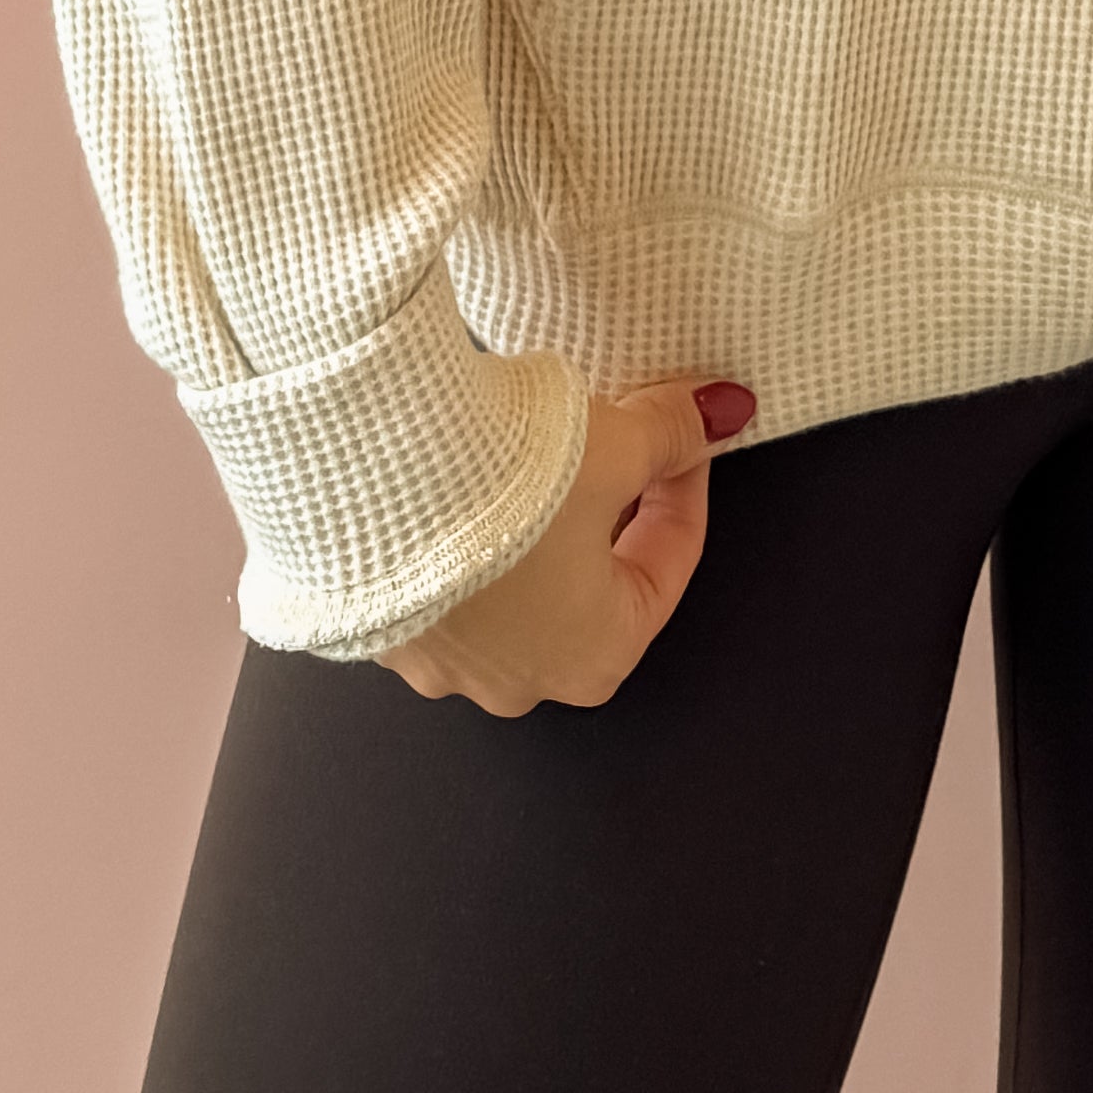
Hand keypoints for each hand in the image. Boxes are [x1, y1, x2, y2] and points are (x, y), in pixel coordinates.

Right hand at [383, 375, 755, 716]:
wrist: (370, 476)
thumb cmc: (505, 486)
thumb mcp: (616, 444)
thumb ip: (674, 434)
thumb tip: (722, 411)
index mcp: (596, 657)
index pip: (667, 564)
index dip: (683, 482)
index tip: (682, 432)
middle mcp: (518, 680)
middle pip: (592, 580)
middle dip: (611, 504)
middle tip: (617, 434)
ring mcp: (441, 662)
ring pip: (518, 583)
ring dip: (539, 521)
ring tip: (538, 449)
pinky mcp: (384, 624)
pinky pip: (447, 579)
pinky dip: (469, 531)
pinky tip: (467, 474)